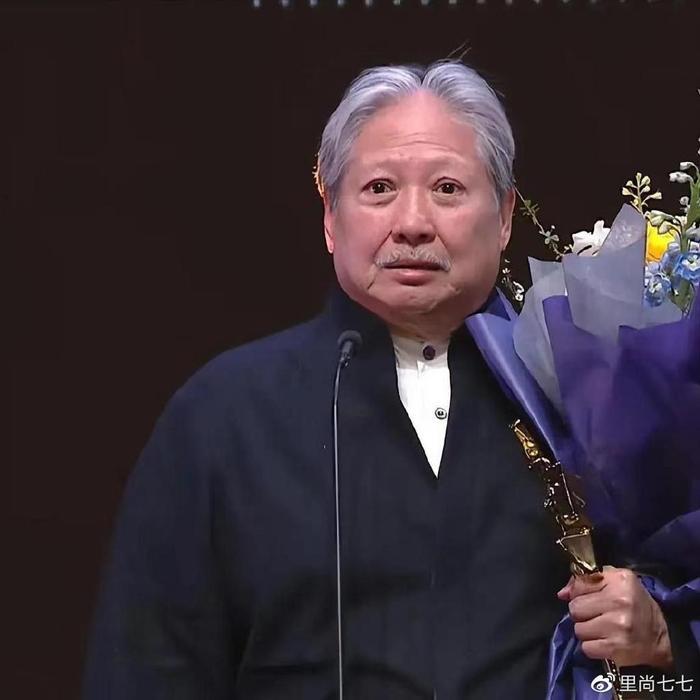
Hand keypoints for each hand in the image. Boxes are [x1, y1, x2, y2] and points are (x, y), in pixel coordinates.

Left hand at [557, 566, 672, 668]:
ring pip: (578, 628)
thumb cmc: (636, 608)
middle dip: (581, 614)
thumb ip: (587, 582)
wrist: (661, 642)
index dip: (579, 593)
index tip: (589, 599)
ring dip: (587, 632)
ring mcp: (617, 625)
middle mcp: (619, 600)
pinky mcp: (615, 646)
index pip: (580, 583)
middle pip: (575, 607)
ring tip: (602, 630)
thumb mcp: (618, 585)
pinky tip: (605, 643)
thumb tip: (562, 593)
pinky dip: (592, 647)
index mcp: (620, 580)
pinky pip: (586, 647)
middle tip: (597, 617)